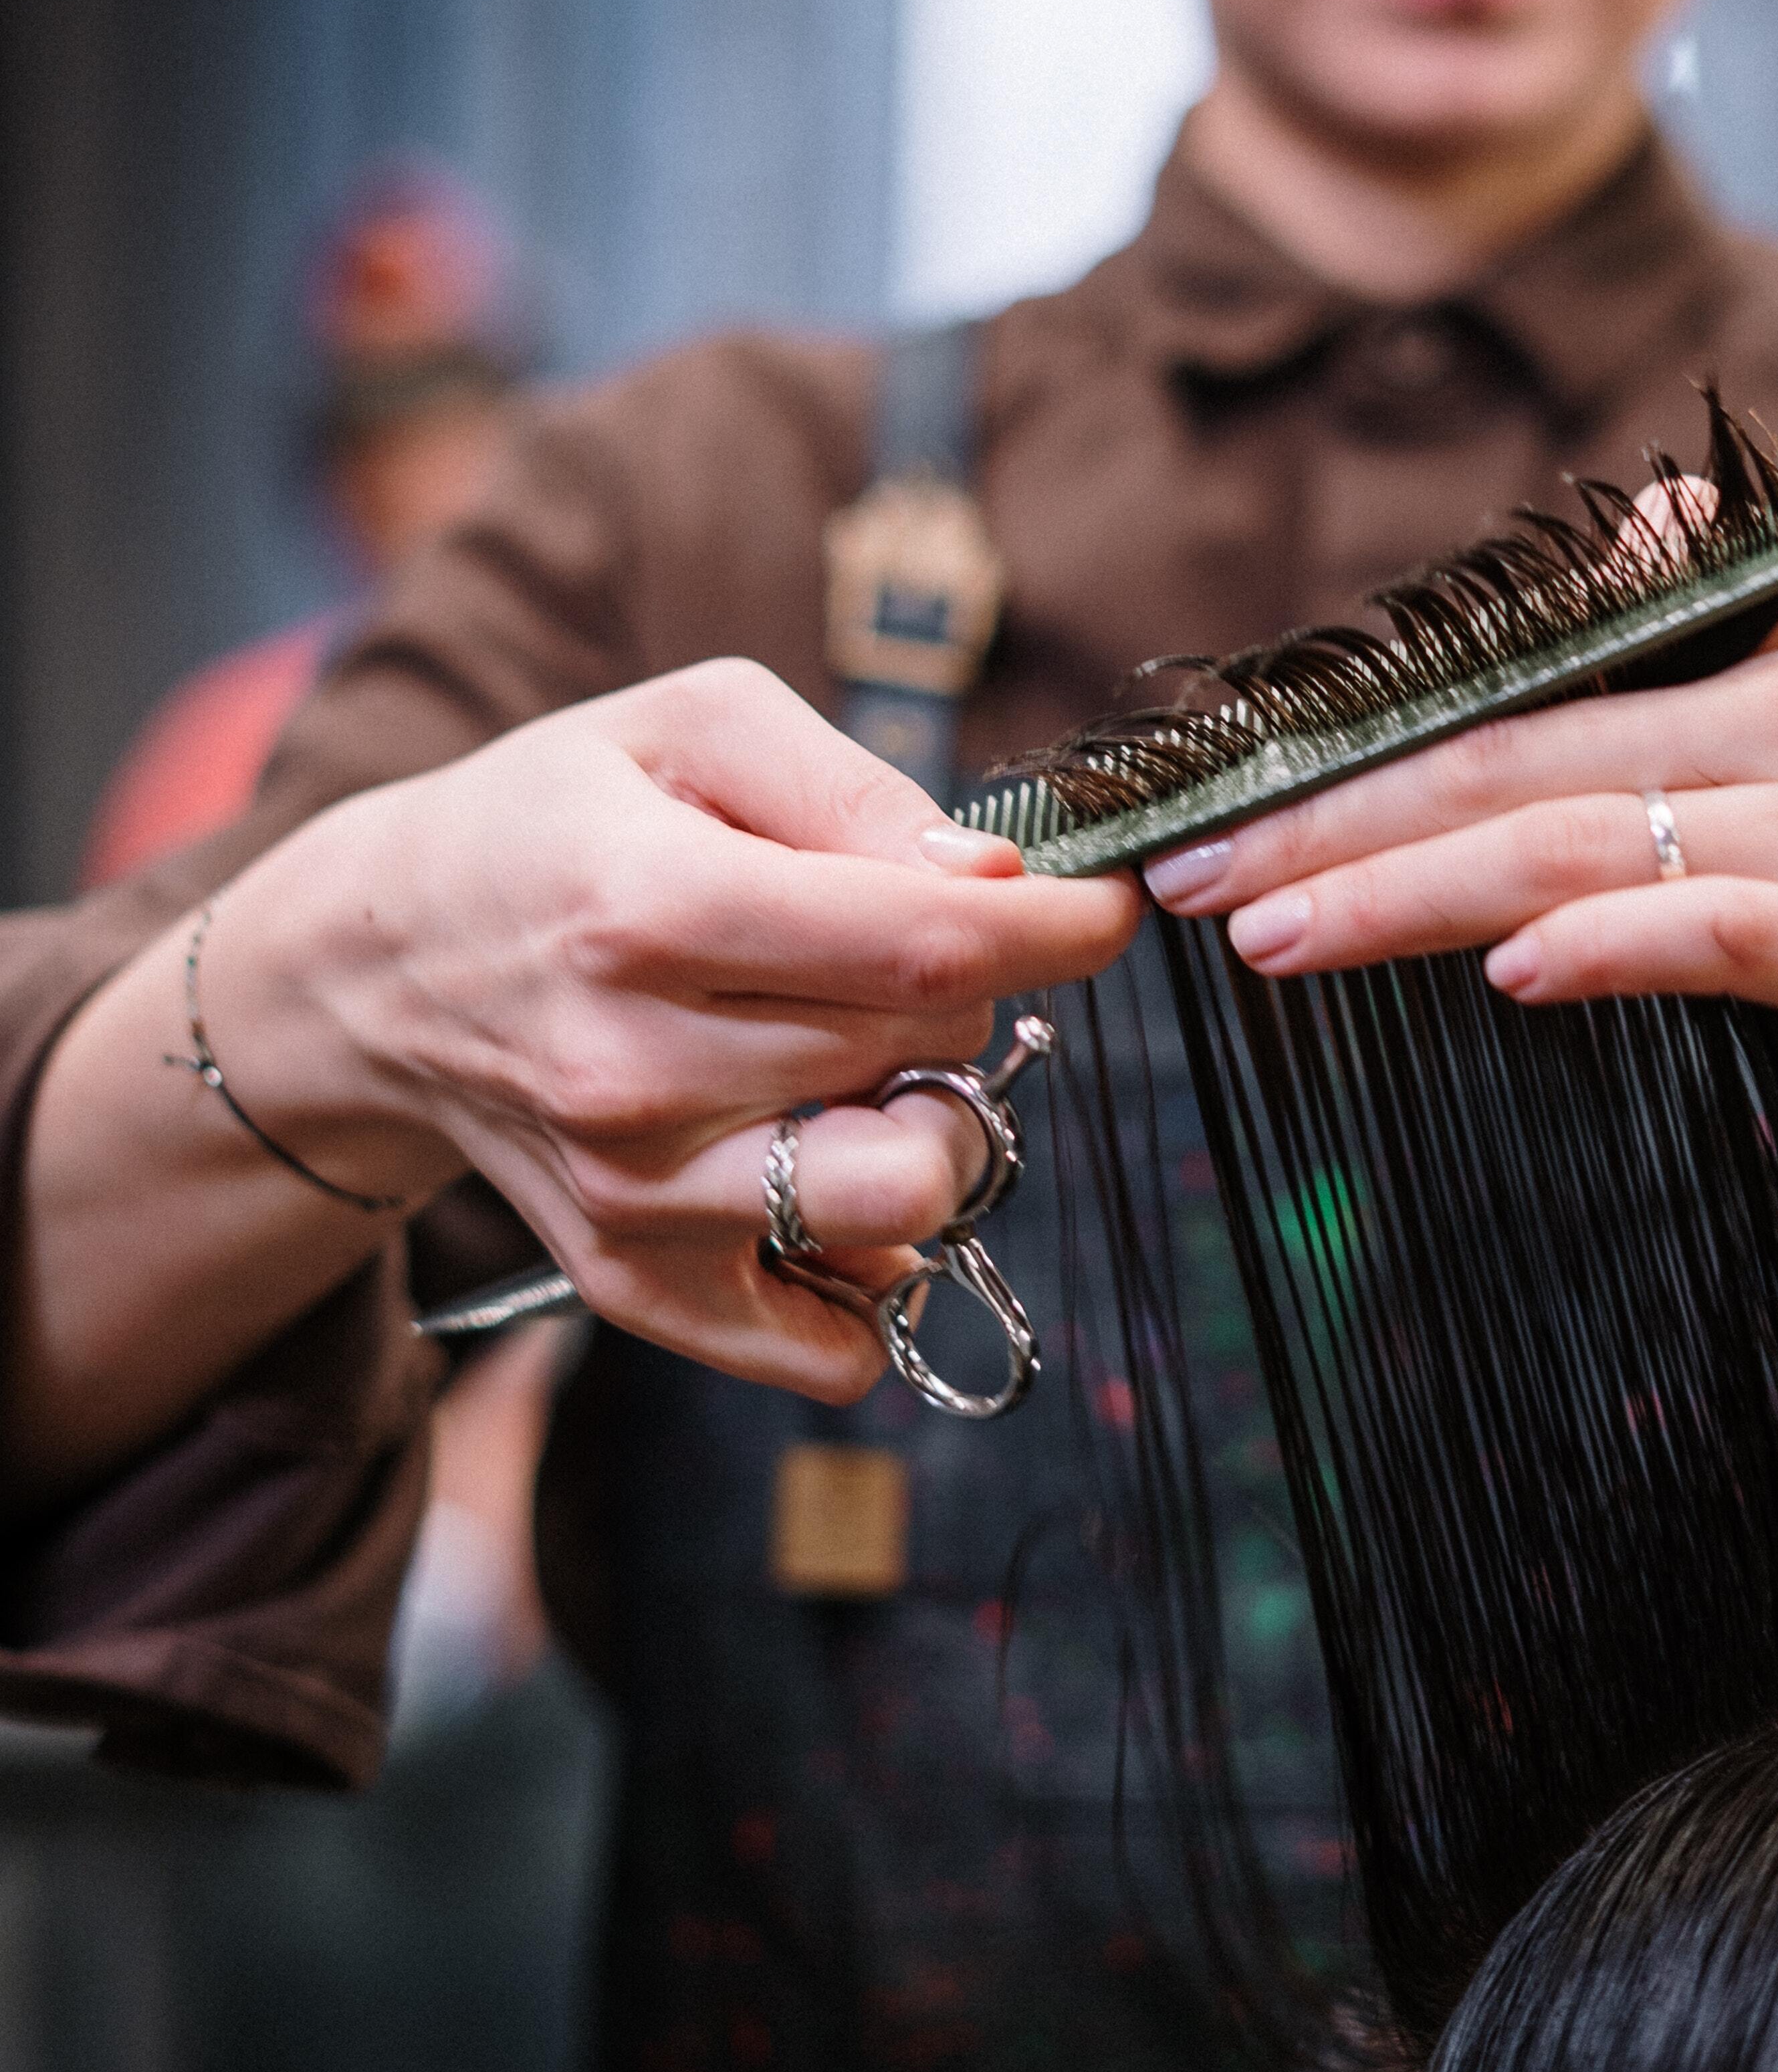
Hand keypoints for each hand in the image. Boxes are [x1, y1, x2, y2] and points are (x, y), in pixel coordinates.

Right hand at [246, 660, 1138, 1396]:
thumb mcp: (690, 727)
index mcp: (649, 908)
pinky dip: (873, 1272)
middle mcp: (635, 1070)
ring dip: (936, 1127)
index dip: (1059, 928)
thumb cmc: (557, 824)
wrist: (380, 967)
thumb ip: (853, 787)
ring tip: (875, 1064)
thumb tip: (994, 885)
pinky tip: (832, 1165)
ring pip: (904, 1201)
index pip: (925, 945)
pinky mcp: (635, 1283)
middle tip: (902, 950)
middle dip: (964, 990)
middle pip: (926, 1053)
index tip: (1103, 907)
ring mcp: (636, 1195)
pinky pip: (834, 1344)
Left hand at [1149, 554, 1777, 1131]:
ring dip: (1410, 894)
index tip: (1209, 801)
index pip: (1513, 695)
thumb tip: (1621, 514)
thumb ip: (1737, 589)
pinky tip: (1512, 974)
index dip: (1350, 746)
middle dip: (1328, 825)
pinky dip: (1615, 948)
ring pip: (1584, 848)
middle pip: (1514, 768)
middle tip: (1184, 877)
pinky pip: (1730, 933)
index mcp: (1767, 651)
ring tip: (1273, 936)